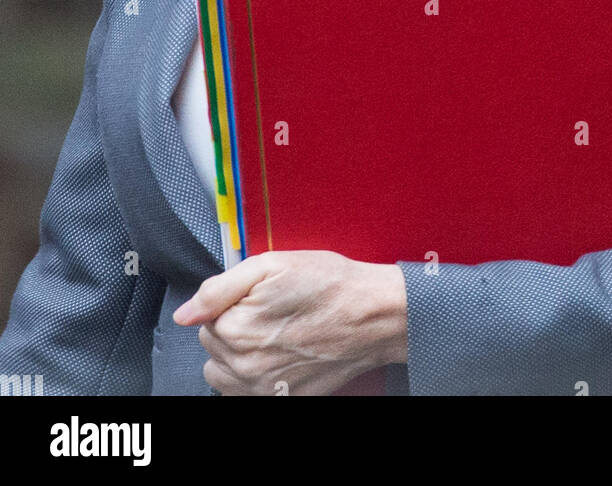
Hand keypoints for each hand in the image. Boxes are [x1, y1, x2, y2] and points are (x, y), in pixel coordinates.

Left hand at [173, 250, 407, 395]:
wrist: (372, 315)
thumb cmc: (327, 284)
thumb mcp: (271, 265)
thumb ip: (218, 289)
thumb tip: (185, 313)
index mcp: (236, 329)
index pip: (205, 319)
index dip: (231, 303)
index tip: (259, 297)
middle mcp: (245, 366)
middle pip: (213, 347)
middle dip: (233, 328)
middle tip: (269, 312)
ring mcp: (263, 389)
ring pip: (222, 375)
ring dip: (237, 357)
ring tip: (271, 336)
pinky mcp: (282, 400)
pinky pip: (244, 394)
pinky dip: (253, 378)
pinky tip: (277, 358)